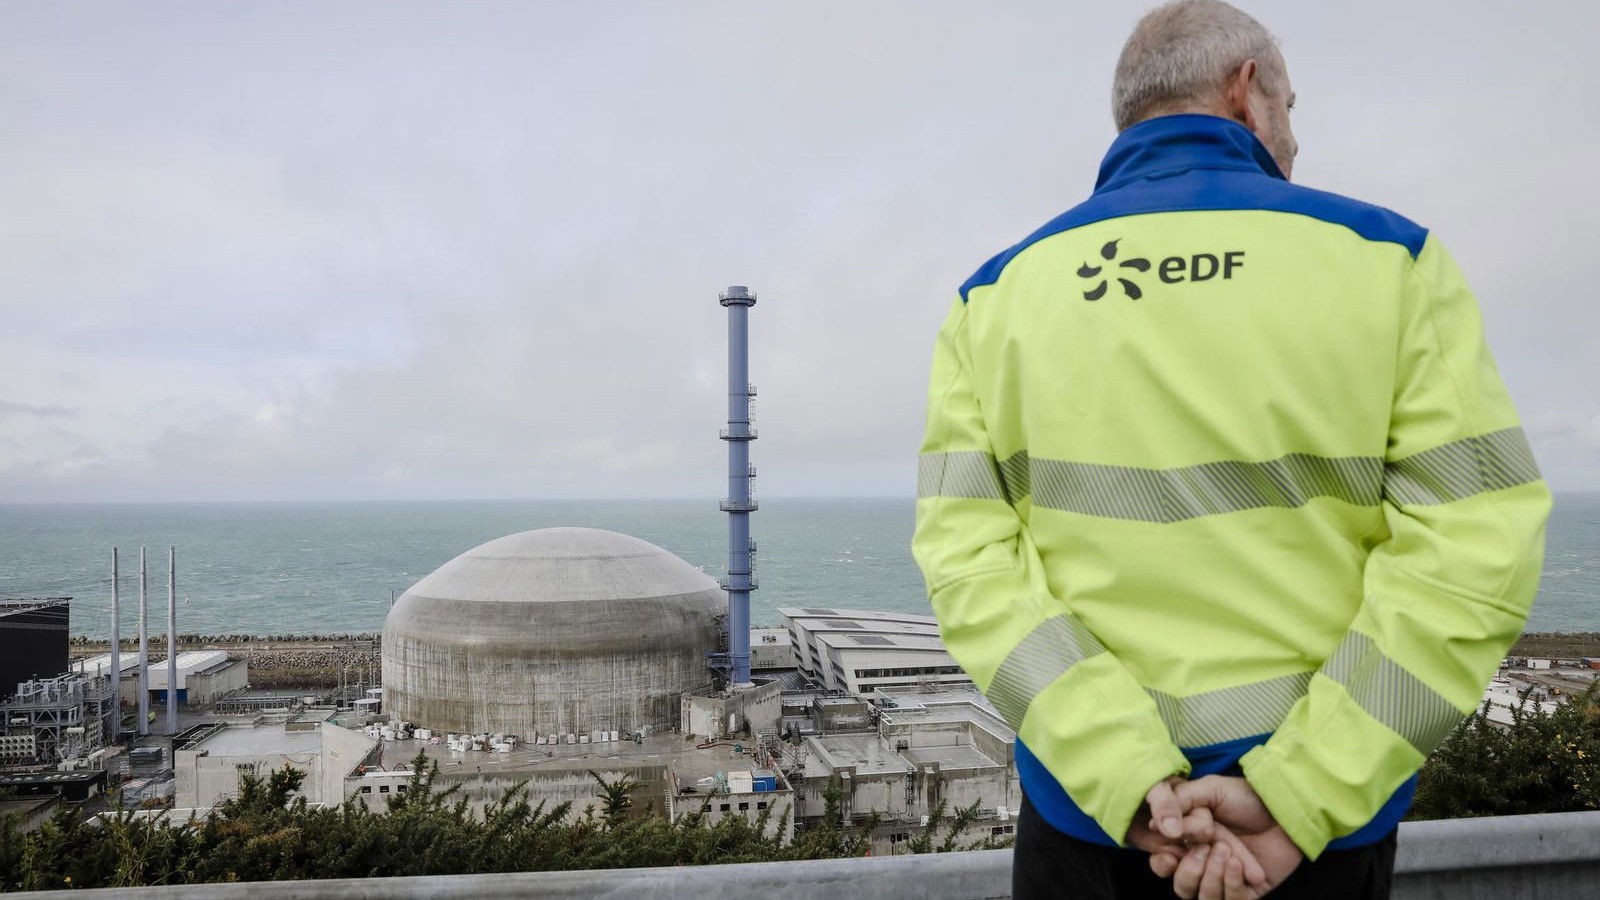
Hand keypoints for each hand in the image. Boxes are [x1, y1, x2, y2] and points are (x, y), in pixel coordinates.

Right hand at [1128, 777, 1265, 888]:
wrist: (1283, 810)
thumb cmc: (1247, 797)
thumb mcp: (1210, 789)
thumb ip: (1182, 802)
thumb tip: (1156, 826)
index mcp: (1189, 842)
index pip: (1165, 864)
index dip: (1163, 863)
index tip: (1170, 852)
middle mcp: (1205, 864)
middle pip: (1182, 887)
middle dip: (1189, 870)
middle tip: (1204, 848)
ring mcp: (1226, 880)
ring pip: (1204, 897)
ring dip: (1211, 876)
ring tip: (1226, 851)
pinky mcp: (1247, 892)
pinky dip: (1231, 883)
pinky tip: (1239, 863)